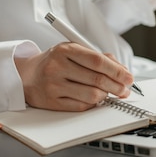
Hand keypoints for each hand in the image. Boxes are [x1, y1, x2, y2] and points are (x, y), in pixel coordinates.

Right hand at [14, 42, 133, 111]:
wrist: (27, 75)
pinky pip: (81, 106)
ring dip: (106, 96)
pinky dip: (93, 103)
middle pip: (97, 80)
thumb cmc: (56, 61)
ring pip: (91, 95)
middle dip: (117, 86)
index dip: (117, 70)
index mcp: (65, 50)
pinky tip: (95, 98)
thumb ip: (98, 57)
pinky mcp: (52, 102)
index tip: (129, 77)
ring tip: (109, 92)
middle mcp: (57, 67)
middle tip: (125, 89)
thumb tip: (122, 70)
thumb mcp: (74, 51)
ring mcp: (53, 86)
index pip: (97, 61)